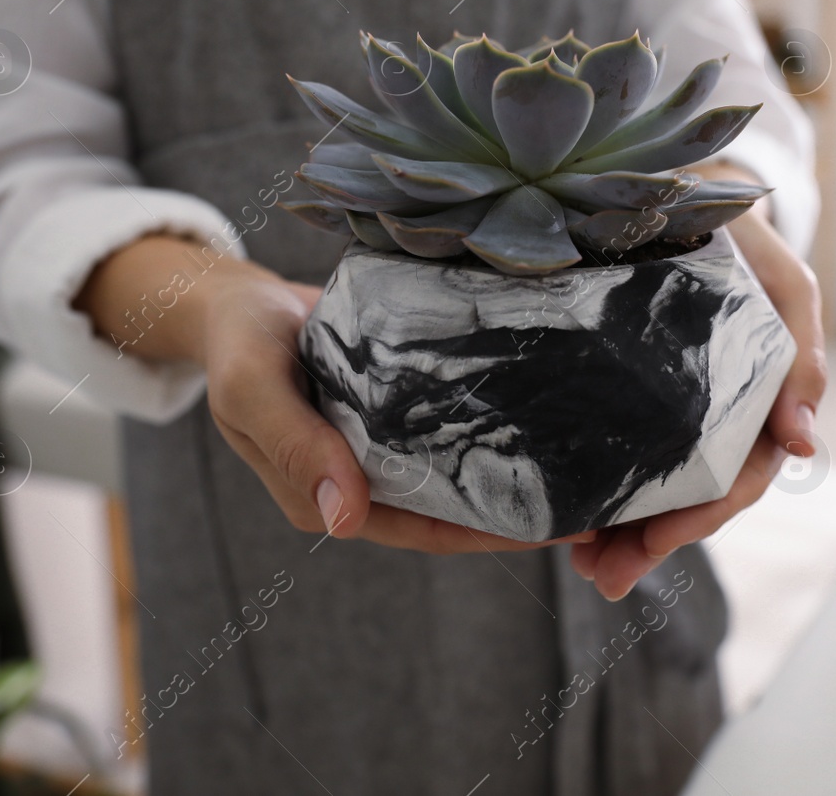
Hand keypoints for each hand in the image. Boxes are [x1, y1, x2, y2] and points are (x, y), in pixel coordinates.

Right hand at [75, 236, 592, 553]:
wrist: (231, 300)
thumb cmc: (237, 345)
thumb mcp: (254, 390)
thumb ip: (295, 446)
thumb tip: (344, 520)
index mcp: (332, 497)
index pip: (432, 531)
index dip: (497, 535)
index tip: (564, 527)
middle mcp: (369, 478)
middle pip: (461, 507)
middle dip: (529, 508)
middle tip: (604, 494)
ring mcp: (387, 442)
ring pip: (466, 467)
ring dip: (523, 465)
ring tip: (594, 455)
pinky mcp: (400, 403)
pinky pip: (458, 422)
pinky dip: (500, 420)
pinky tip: (550, 405)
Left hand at [569, 204, 826, 599]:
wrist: (690, 182)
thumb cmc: (742, 230)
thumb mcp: (782, 283)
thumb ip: (798, 354)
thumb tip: (805, 443)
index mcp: (763, 395)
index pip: (740, 474)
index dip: (702, 515)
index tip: (656, 544)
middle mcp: (724, 410)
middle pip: (696, 494)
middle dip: (653, 542)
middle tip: (604, 576)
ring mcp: (683, 403)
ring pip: (663, 483)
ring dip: (628, 532)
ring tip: (584, 566)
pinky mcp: (642, 390)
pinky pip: (630, 450)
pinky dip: (608, 486)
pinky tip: (575, 517)